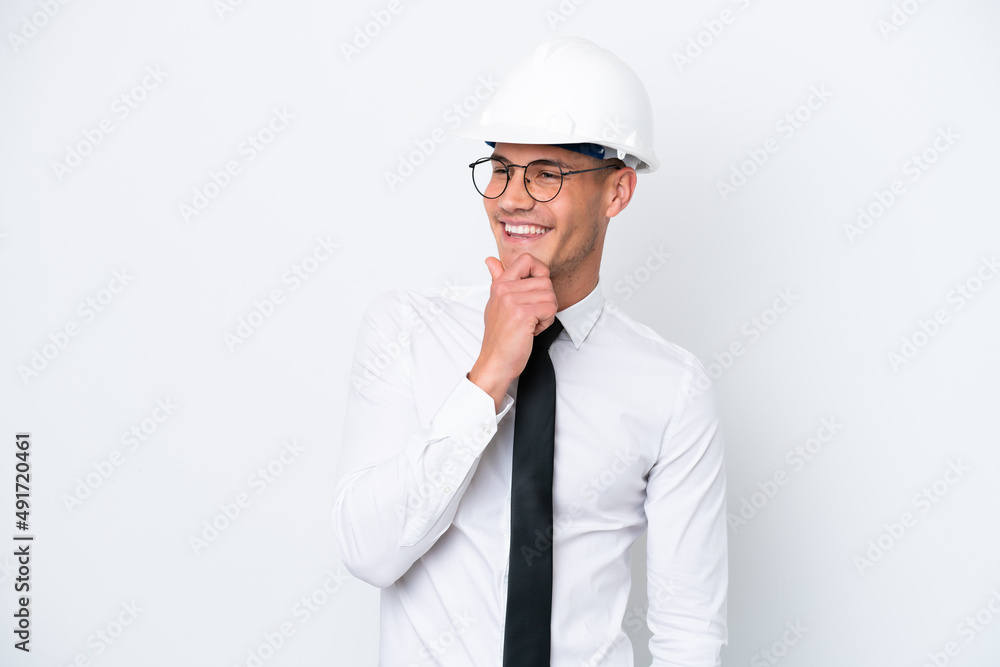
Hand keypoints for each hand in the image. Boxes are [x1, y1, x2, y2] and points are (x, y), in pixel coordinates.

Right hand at [468, 253, 557, 411]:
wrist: (495, 362)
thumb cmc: (499, 336)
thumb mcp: (495, 303)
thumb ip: (497, 279)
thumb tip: (491, 260)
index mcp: (499, 285)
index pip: (527, 260)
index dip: (540, 272)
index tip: (537, 289)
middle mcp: (504, 289)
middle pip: (545, 280)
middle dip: (546, 300)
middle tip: (531, 315)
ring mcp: (512, 301)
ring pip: (550, 295)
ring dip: (546, 313)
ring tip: (530, 324)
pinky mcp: (522, 314)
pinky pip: (551, 309)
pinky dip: (546, 323)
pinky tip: (532, 330)